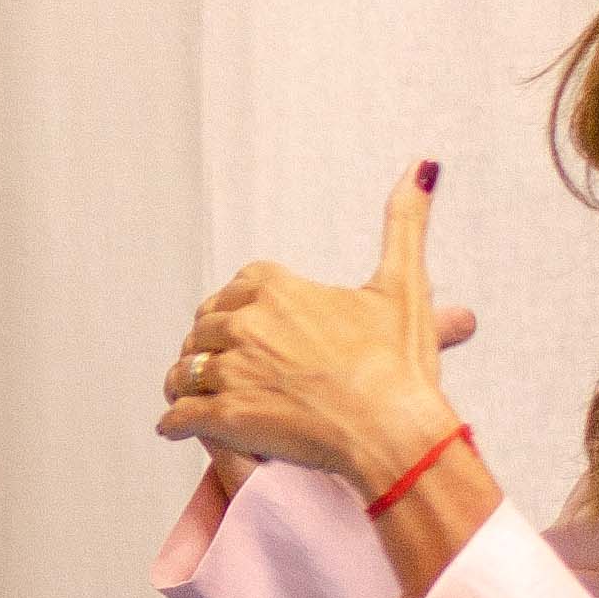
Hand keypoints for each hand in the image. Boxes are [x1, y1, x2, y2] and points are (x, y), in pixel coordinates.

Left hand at [158, 162, 480, 486]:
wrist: (396, 431)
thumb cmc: (401, 364)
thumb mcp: (404, 285)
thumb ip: (405, 222)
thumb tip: (423, 166)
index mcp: (276, 287)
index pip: (234, 289)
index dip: (234, 308)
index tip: (236, 323)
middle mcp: (246, 322)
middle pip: (204, 329)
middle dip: (208, 347)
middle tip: (212, 365)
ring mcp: (231, 369)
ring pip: (184, 371)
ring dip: (185, 384)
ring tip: (190, 396)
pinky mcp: (225, 415)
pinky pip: (178, 416)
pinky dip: (175, 424)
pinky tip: (177, 429)